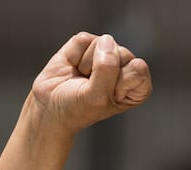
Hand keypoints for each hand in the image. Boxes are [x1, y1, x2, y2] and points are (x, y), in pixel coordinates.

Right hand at [30, 32, 150, 133]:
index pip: (139, 69)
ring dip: (86, 65)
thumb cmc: (78, 109)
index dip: (119, 82)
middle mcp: (125, 66)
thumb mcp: (97, 98)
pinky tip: (72, 66)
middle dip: (100, 72)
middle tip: (90, 87)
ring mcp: (106, 52)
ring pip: (103, 43)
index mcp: (137, 84)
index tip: (107, 96)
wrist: (50, 107)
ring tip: (81, 78)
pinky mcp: (87, 43)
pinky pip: (83, 40)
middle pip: (122, 53)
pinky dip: (74, 55)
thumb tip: (106, 40)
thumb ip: (107, 70)